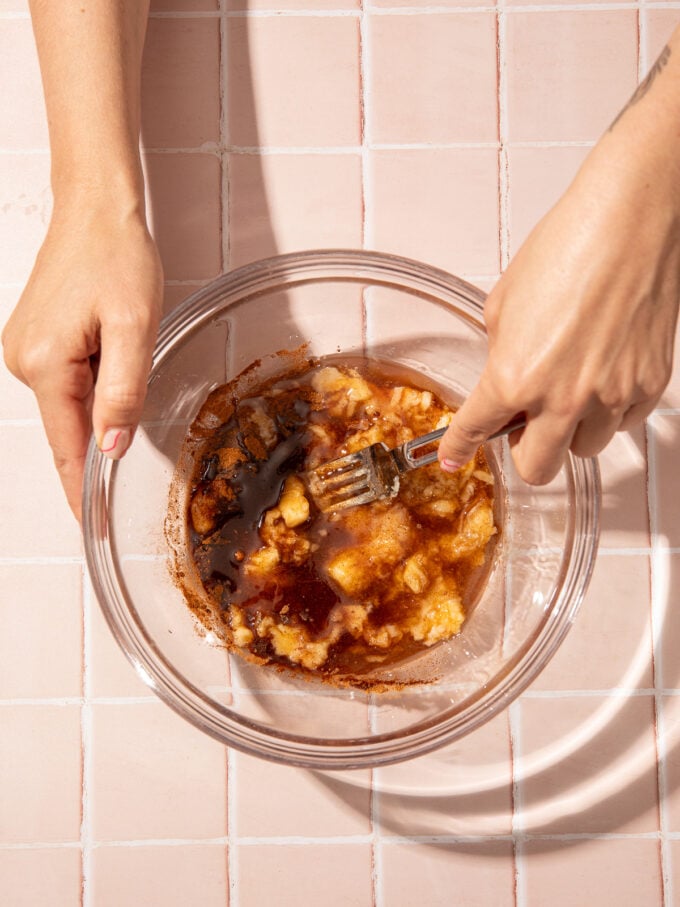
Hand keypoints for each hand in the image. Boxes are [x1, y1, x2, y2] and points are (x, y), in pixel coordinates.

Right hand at [2, 201, 162, 520]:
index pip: (66, 449)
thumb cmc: (117, 257)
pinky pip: (66, 382)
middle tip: (136, 414)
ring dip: (100, 403)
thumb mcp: (135, 328)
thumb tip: (111, 450)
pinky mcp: (34, 340)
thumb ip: (123, 393)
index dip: (80, 491)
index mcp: (46, 366)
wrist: (96, 210)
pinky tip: (109, 352)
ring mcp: (24, 351)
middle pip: (68, 427)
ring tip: (124, 352)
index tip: (89, 528)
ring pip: (70, 404)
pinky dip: (91, 385)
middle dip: (102, 439)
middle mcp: (24, 362)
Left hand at [438, 138, 679, 483]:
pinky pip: (623, 424)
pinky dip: (608, 412)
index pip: (475, 431)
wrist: (627, 222)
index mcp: (515, 378)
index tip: (453, 455)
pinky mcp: (648, 385)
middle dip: (524, 452)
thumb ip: (499, 353)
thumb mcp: (503, 304)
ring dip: (568, 432)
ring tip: (568, 393)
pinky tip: (601, 378)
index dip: (458, 447)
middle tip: (522, 426)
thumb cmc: (567, 247)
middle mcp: (562, 398)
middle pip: (537, 468)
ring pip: (583, 450)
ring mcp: (610, 396)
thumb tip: (502, 374)